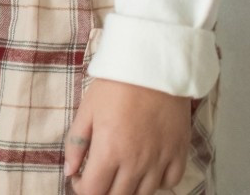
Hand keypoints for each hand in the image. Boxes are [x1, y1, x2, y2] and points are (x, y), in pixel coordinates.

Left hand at [65, 78, 191, 194]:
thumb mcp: (87, 110)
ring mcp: (161, 160)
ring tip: (120, 172)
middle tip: (98, 176)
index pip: (93, 191)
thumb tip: (69, 171)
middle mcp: (136, 162)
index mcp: (109, 151)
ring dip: (129, 189)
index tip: (79, 177)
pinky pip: (170, 182)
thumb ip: (76, 144)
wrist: (153, 67)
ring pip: (144, 194)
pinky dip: (158, 183)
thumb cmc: (116, 85)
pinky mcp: (180, 153)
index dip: (81, 189)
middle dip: (103, 191)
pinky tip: (147, 169)